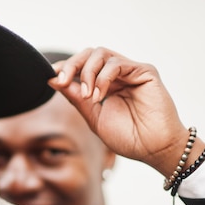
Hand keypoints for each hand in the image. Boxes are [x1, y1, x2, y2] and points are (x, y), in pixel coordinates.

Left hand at [48, 47, 204, 176]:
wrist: (153, 149)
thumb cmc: (129, 138)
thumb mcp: (94, 117)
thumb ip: (76, 98)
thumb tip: (53, 80)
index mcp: (107, 85)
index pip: (83, 66)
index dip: (66, 68)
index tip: (51, 76)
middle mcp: (119, 74)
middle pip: (90, 54)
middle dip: (71, 65)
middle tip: (61, 80)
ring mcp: (132, 71)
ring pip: (101, 54)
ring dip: (87, 73)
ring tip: (87, 96)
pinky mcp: (145, 71)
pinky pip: (117, 64)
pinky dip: (102, 78)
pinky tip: (99, 96)